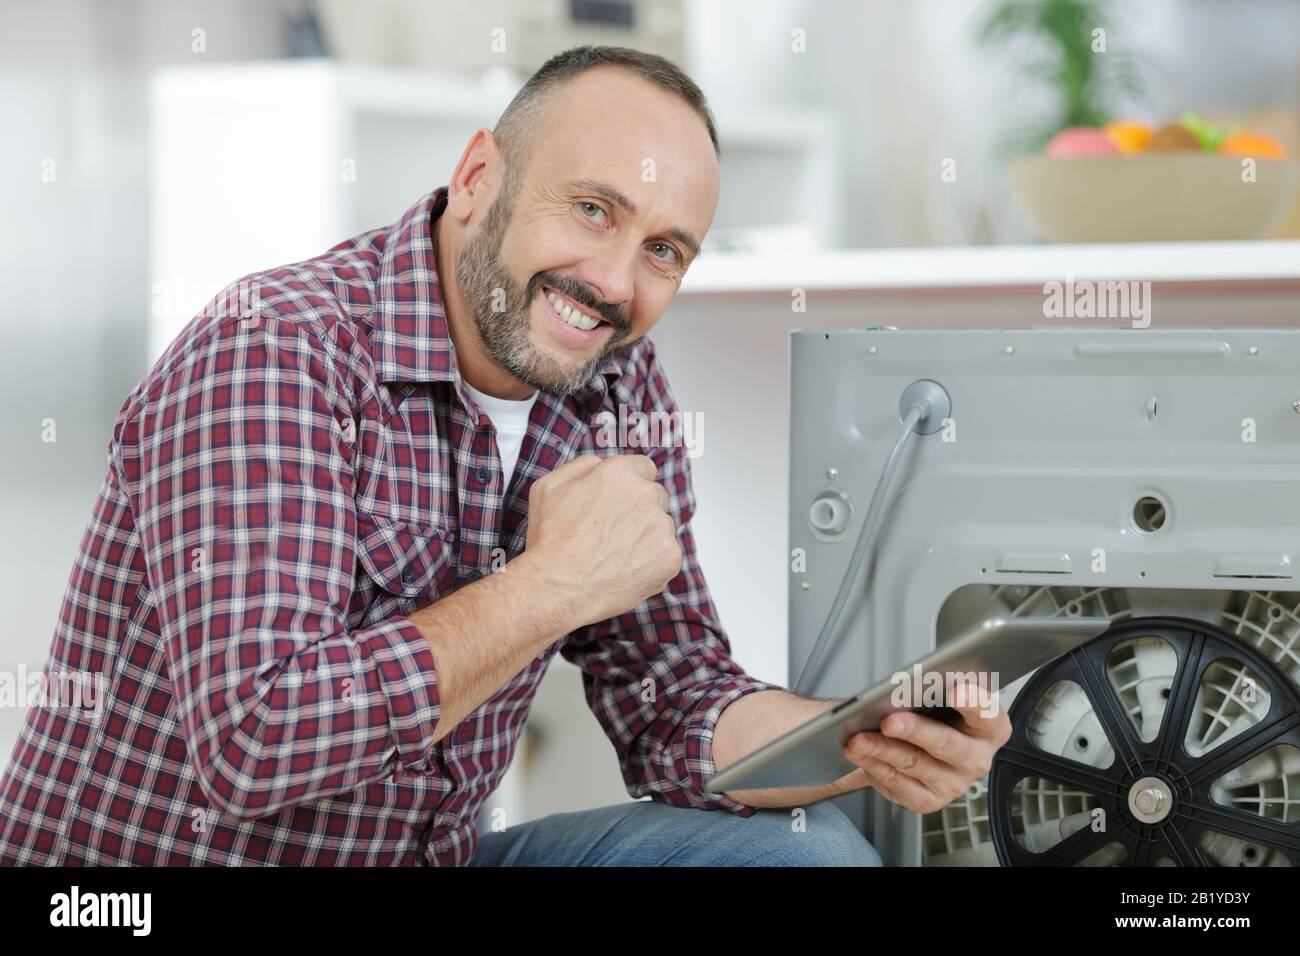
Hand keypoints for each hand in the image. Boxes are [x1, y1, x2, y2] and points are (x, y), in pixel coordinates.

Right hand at [522, 453, 682, 629]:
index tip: (620, 502)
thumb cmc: (549, 539)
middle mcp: (646, 495)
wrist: (558, 589)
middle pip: (656, 496)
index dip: (630, 486)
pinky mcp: (669, 558)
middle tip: (614, 532)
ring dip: (646, 536)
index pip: (643, 468)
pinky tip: (625, 571)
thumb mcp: (549, 486)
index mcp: (620, 473)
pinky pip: (666, 555)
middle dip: (640, 510)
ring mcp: (662, 527)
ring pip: (662, 527)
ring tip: (616, 556)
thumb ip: (582, 466)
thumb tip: (602, 464)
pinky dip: (651, 563)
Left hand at [841, 675, 1012, 813]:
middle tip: (888, 721)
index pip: (987, 713)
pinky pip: (898, 784)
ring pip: (914, 764)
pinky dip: (874, 767)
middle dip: (914, 730)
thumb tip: (907, 683)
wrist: (921, 745)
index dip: (972, 701)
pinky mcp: (928, 800)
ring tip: (857, 739)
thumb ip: (934, 688)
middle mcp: (976, 758)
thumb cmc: (935, 713)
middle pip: (945, 743)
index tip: (955, 691)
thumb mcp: (940, 694)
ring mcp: (954, 784)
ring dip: (881, 750)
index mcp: (990, 727)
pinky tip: (859, 754)